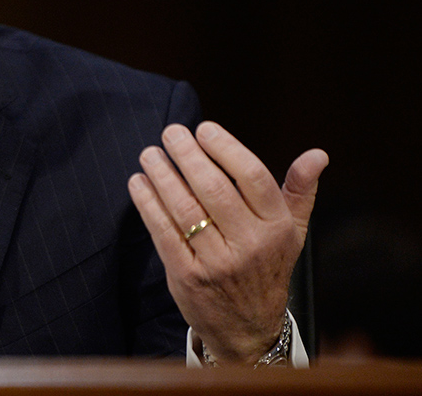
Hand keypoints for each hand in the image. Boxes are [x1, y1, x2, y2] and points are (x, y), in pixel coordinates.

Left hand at [128, 121, 327, 364]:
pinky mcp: (187, 276)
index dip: (226, 148)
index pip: (253, 177)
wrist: (248, 329)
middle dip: (188, 155)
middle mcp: (249, 245)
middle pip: (214, 188)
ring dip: (163, 176)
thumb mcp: (291, 232)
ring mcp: (217, 262)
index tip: (204, 129)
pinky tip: (139, 182)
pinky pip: (163, 232)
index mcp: (275, 228)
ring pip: (184, 208)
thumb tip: (318, 154)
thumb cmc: (266, 267)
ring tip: (150, 154)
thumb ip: (300, 191)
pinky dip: (148, 203)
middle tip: (171, 133)